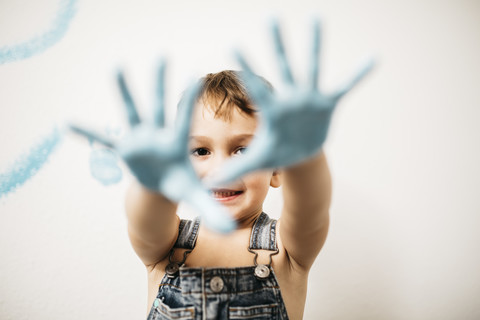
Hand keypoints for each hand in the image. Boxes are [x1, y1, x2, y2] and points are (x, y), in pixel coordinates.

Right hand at [70, 61, 234, 231]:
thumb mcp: (194, 195)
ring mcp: (139, 139)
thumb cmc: (180, 182)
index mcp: (177, 142)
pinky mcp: (124, 148)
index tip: (197, 76)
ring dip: (124, 91)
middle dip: (159, 82)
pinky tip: (68, 123)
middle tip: (162, 55)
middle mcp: (158, 135)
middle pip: (159, 105)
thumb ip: (212, 209)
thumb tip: (230, 228)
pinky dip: (87, 133)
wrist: (161, 184)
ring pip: (132, 111)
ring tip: (117, 67)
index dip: (189, 100)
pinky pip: (103, 139)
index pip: (184, 119)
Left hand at [211, 19, 373, 183]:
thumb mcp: (257, 162)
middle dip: (277, 43)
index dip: (247, 68)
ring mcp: (309, 99)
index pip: (256, 88)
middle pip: (282, 67)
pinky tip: (373, 58)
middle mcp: (290, 99)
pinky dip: (358, 74)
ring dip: (314, 44)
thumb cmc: (277, 153)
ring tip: (315, 18)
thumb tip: (211, 183)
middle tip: (270, 16)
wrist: (300, 154)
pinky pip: (345, 86)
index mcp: (272, 111)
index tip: (233, 45)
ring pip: (311, 67)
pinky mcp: (327, 104)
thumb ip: (235, 169)